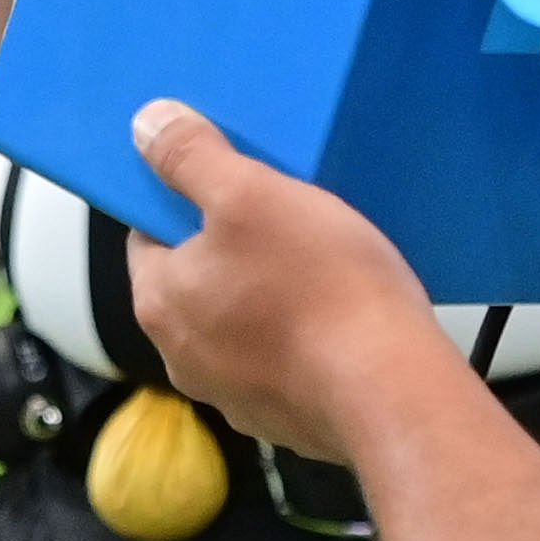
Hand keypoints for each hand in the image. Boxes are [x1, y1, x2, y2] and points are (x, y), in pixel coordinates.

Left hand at [126, 99, 447, 461]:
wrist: (392, 391)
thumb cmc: (321, 291)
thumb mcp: (250, 194)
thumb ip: (190, 157)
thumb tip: (147, 125)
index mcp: (159, 301)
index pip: (149, 234)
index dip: (185, 201)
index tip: (227, 183)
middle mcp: (182, 356)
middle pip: (196, 279)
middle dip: (234, 246)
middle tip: (282, 215)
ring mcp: (232, 393)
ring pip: (241, 320)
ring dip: (269, 292)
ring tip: (319, 262)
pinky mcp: (282, 416)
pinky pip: (282, 358)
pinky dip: (301, 335)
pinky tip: (338, 313)